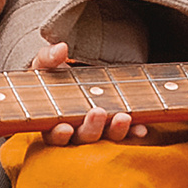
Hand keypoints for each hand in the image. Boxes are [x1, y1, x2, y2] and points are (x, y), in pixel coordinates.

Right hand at [28, 40, 146, 145]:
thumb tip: (61, 49)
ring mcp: (97, 130)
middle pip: (82, 138)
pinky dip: (133, 132)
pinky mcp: (115, 126)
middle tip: (98, 112)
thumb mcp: (46, 63)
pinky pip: (126, 134)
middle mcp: (75, 130)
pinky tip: (141, 128)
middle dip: (91, 128)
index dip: (58, 134)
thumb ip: (49, 57)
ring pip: (105, 138)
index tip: (65, 128)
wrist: (76, 73)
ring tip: (123, 117)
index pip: (52, 134)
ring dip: (115, 131)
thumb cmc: (54, 72)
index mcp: (53, 120)